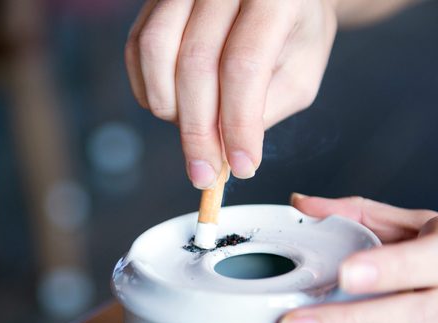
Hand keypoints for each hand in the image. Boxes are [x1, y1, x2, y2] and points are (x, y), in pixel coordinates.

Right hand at [125, 0, 336, 187]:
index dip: (238, 124)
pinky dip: (149, 90)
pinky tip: (172, 109)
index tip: (241, 167)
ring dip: (169, 108)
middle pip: (195, 63)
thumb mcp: (299, 73)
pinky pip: (137, 48)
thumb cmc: (293, 34)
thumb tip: (220, 152)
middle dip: (198, 131)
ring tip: (194, 132)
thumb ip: (263, 109)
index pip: (243, 66)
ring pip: (155, 51)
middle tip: (205, 173)